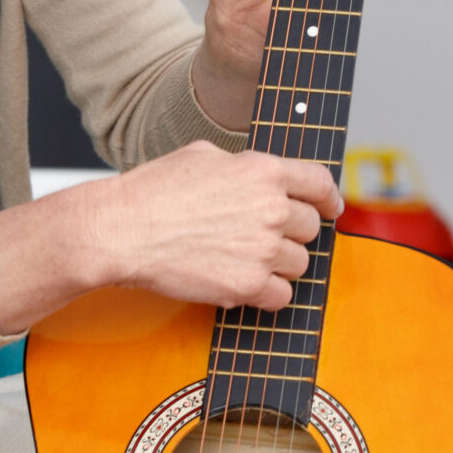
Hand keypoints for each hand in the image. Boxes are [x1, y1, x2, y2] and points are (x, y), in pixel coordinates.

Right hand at [83, 141, 341, 308]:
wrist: (123, 230)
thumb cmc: (153, 191)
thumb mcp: (204, 156)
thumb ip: (243, 166)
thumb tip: (259, 177)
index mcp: (264, 171)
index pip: (320, 183)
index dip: (328, 198)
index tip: (330, 208)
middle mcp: (272, 209)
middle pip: (310, 228)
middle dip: (292, 234)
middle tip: (263, 239)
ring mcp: (263, 249)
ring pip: (300, 264)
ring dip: (279, 265)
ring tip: (244, 260)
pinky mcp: (248, 285)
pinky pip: (282, 297)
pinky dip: (267, 295)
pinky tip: (243, 284)